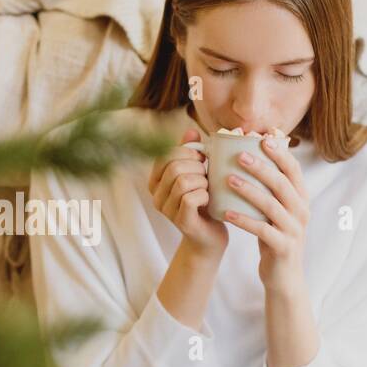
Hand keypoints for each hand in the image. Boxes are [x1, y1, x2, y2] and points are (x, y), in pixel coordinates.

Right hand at [148, 126, 228, 257]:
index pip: (165, 155)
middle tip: (207, 174)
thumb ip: (191, 152)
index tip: (202, 158)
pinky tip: (209, 200)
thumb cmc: (205, 201)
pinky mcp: (181, 222)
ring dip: (202, 181)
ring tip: (208, 187)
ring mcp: (167, 210)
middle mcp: (156, 196)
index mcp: (156, 180)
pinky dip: (205, 195)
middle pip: (174, 168)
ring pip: (182, 182)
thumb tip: (191, 130)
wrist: (210, 236)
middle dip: (197, 166)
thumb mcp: (197, 173)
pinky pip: (191, 199)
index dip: (187, 151)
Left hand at [223, 134, 308, 292]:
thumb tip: (249, 156)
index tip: (262, 137)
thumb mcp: (276, 211)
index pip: (293, 170)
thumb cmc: (274, 236)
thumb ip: (269, 189)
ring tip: (228, 180)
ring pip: (272, 206)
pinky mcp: (282, 247)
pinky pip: (262, 230)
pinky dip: (244, 220)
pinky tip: (226, 213)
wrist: (284, 276)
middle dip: (261, 167)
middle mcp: (301, 211)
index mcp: (300, 198)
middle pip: (282, 184)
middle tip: (238, 155)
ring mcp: (293, 230)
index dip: (280, 153)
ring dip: (249, 191)